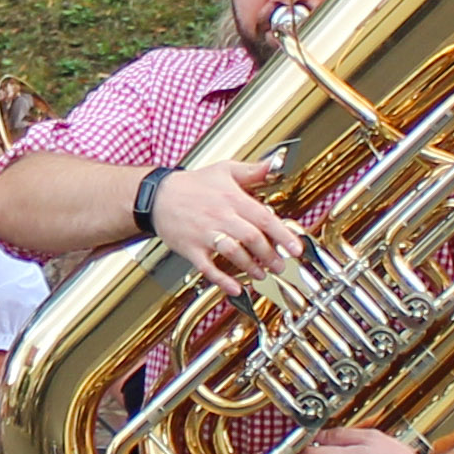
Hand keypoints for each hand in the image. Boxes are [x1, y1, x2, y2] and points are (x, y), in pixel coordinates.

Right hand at [145, 167, 296, 286]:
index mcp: (232, 198)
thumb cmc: (192, 185)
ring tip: (261, 274)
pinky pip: (207, 267)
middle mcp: (220, 216)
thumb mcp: (224, 170)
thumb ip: (252, 171)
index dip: (282, 234)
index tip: (295, 248)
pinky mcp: (191, 248)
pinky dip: (222, 280)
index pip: (263, 217)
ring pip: (233, 252)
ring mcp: (204, 233)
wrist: (158, 196)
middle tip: (280, 265)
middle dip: (269, 254)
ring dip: (250, 266)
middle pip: (251, 237)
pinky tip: (235, 288)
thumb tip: (274, 165)